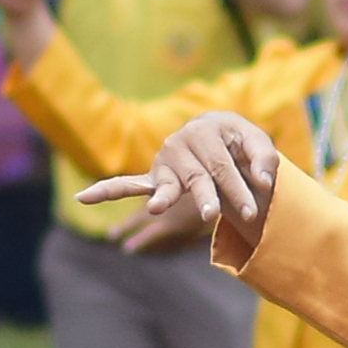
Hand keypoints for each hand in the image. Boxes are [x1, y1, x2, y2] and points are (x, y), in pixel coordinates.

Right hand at [79, 110, 282, 248]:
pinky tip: (83, 197)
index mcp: (205, 131)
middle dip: (207, 198)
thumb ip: (264, 158)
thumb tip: (263, 181)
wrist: (219, 134)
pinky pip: (126, 185)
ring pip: (167, 185)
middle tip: (213, 216)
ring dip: (165, 198)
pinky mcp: (155, 177)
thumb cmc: (240, 142)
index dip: (237, 190)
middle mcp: (179, 143)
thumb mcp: (257, 143)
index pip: (221, 167)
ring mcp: (164, 161)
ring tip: (157, 208)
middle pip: (196, 177)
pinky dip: (105, 192)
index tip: (251, 213)